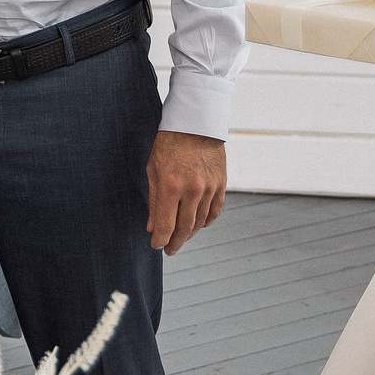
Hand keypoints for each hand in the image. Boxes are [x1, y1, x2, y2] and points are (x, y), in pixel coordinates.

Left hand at [147, 131, 228, 254]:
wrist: (195, 124)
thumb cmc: (169, 145)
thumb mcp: (153, 170)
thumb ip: (154, 201)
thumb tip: (153, 227)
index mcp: (171, 186)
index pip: (166, 226)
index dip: (160, 241)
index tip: (157, 246)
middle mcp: (192, 190)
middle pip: (184, 228)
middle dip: (175, 243)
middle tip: (169, 250)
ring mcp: (209, 188)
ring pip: (200, 223)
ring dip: (190, 234)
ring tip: (181, 238)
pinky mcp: (221, 184)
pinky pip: (215, 212)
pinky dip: (206, 222)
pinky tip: (197, 226)